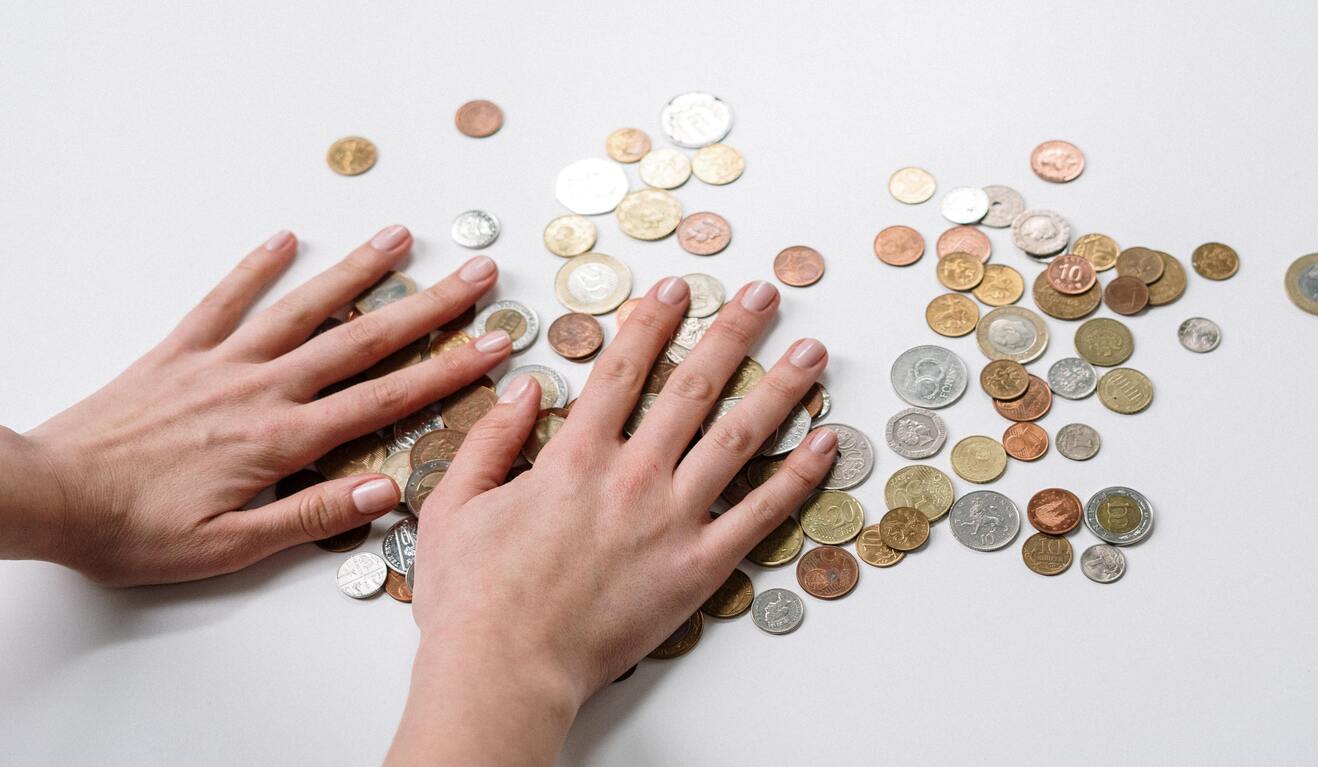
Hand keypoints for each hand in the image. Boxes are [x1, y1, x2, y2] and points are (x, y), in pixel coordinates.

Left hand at [6, 225, 511, 585]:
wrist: (48, 494)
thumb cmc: (135, 531)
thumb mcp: (231, 546)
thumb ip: (312, 515)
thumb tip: (387, 487)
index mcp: (282, 439)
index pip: (386, 399)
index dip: (449, 369)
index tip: (496, 345)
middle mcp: (262, 389)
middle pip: (363, 339)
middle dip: (429, 306)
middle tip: (478, 275)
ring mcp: (221, 363)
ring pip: (304, 307)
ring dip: (357, 270)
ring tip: (400, 237)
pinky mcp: (178, 352)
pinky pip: (224, 300)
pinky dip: (256, 267)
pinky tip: (285, 239)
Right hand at [388, 276, 832, 765]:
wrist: (504, 671)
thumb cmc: (473, 601)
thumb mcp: (454, 506)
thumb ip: (490, 442)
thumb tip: (522, 390)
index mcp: (575, 456)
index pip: (625, 368)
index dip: (654, 320)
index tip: (677, 287)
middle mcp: (633, 476)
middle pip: (695, 385)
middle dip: (733, 331)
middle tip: (764, 294)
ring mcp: (673, 520)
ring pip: (740, 437)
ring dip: (781, 388)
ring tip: (812, 353)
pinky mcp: (700, 567)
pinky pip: (762, 514)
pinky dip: (799, 477)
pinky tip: (825, 443)